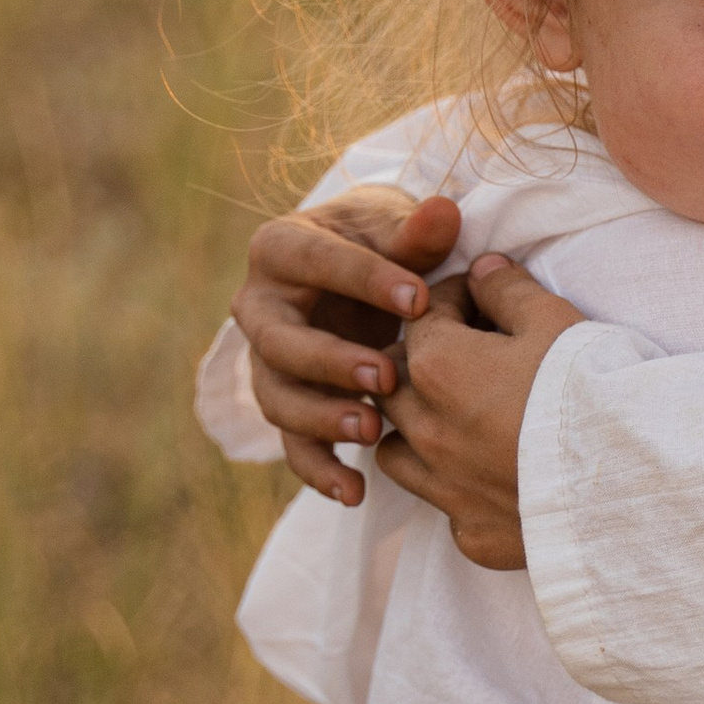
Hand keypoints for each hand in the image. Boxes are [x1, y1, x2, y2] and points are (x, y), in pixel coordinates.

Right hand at [232, 185, 463, 503]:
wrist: (364, 268)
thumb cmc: (381, 242)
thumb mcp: (396, 229)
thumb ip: (418, 230)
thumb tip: (444, 212)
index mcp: (280, 249)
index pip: (316, 263)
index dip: (366, 280)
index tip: (420, 302)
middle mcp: (259, 306)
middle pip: (279, 341)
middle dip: (329, 361)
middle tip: (385, 377)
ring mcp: (268, 361)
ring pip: (277, 397)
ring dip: (320, 418)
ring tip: (373, 431)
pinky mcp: (288, 403)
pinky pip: (293, 444)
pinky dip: (319, 470)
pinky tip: (354, 491)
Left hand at [373, 256, 582, 567]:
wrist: (632, 480)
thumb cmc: (593, 389)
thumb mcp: (555, 320)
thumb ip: (508, 291)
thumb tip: (482, 271)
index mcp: (438, 368)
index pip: (423, 317)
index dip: (452, 298)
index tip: (478, 294)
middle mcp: (426, 431)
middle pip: (393, 384)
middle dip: (421, 360)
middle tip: (464, 351)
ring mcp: (446, 488)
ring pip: (394, 449)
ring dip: (415, 426)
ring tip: (454, 416)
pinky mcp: (472, 534)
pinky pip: (442, 504)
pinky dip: (454, 485)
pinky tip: (489, 475)